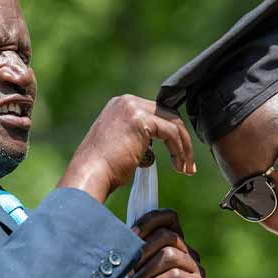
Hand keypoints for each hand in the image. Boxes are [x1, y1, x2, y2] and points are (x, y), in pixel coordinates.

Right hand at [57, 95, 195, 202]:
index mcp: (121, 106)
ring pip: (173, 123)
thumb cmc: (102, 170)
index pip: (157, 113)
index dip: (172, 135)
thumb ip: (136, 139)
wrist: (90, 175)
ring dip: (184, 148)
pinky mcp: (141, 120)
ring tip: (186, 169)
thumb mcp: (121, 146)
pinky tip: (179, 166)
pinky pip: (171, 133)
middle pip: (168, 115)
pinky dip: (180, 150)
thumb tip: (153, 148)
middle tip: (187, 165)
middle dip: (182, 141)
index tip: (179, 156)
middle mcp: (126, 102)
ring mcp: (133, 108)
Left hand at [128, 209, 206, 277]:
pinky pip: (177, 276)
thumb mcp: (134, 271)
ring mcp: (196, 269)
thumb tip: (116, 234)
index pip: (169, 217)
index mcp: (173, 243)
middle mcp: (188, 253)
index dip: (150, 219)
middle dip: (142, 250)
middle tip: (127, 268)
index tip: (130, 233)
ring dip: (145, 271)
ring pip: (170, 255)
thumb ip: (134, 251)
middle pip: (168, 235)